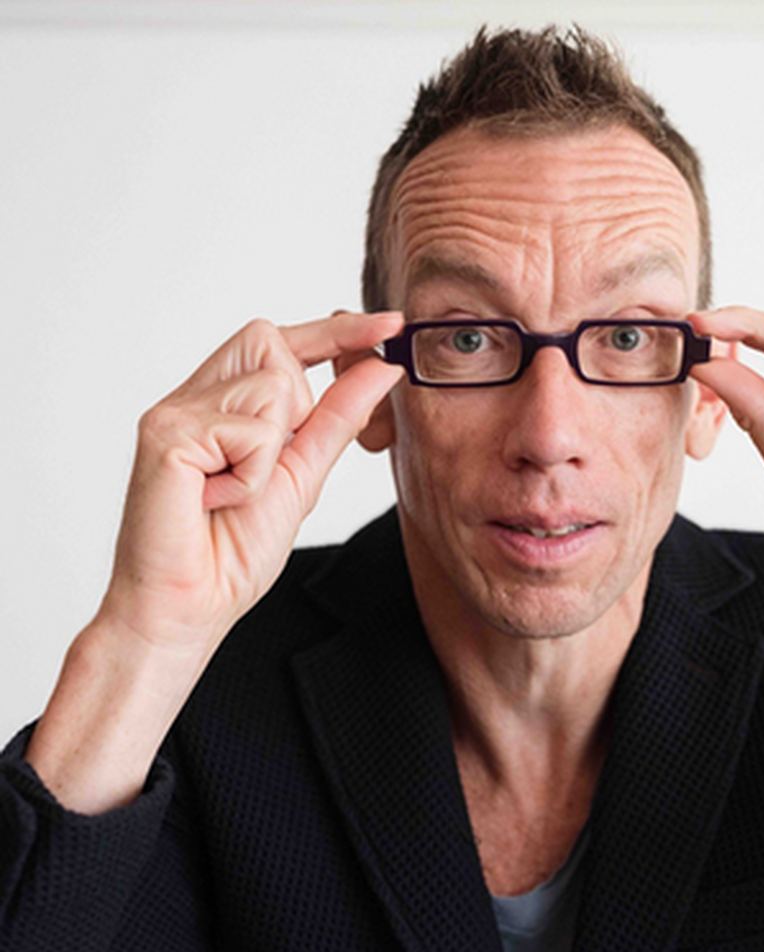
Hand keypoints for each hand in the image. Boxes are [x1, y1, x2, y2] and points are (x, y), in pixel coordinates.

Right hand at [102, 310, 404, 660]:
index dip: (336, 330)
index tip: (390, 323)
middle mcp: (191, 397)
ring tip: (233, 492)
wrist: (188, 607)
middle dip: (295, 403)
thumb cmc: (233, 549)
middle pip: (273, 344)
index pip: (280, 343)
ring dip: (273, 453)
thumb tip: (380, 367)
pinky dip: (250, 476)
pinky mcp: (165, 433)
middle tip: (263, 466)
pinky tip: (216, 500)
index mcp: (221, 403)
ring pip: (272, 388)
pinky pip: (249, 431)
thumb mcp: (303, 474)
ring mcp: (173, 411)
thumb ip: (338, 418)